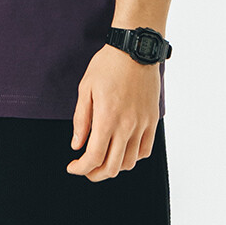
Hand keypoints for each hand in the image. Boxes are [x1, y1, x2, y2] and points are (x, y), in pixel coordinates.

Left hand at [66, 44, 160, 180]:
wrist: (135, 50)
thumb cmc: (107, 65)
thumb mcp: (86, 88)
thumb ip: (81, 120)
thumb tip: (76, 145)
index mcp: (107, 118)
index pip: (94, 157)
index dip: (81, 168)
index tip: (72, 167)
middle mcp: (126, 126)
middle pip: (112, 167)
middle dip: (95, 174)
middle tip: (85, 169)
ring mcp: (142, 124)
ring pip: (129, 162)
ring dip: (114, 167)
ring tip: (103, 160)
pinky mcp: (152, 121)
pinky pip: (145, 151)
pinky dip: (133, 158)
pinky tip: (122, 150)